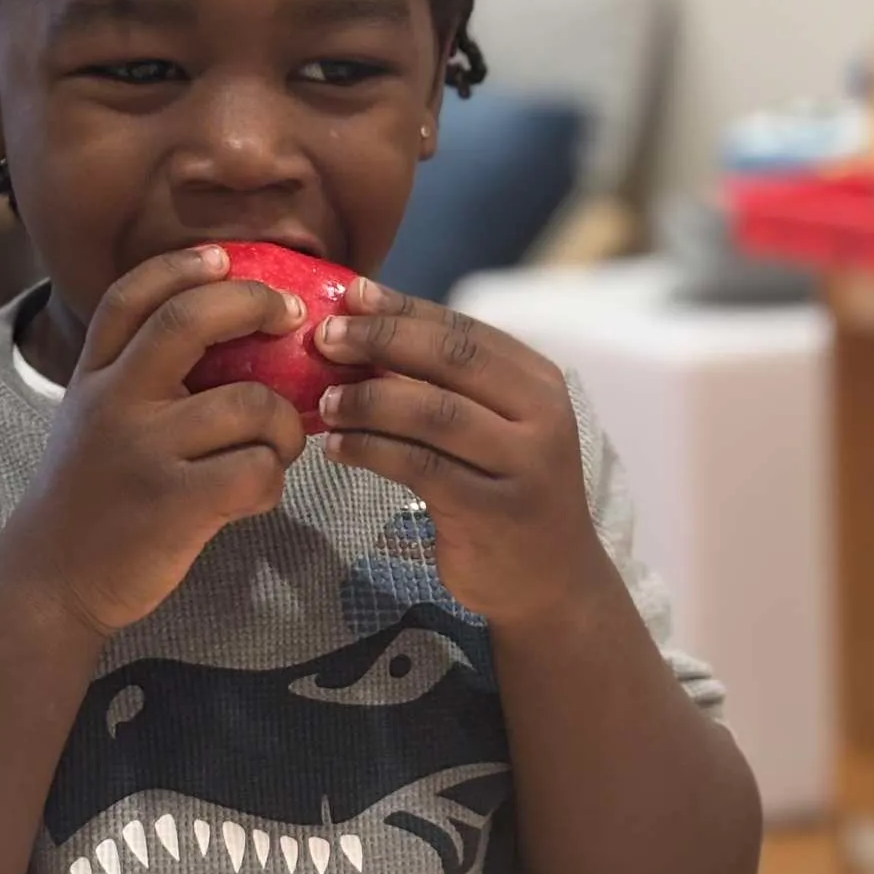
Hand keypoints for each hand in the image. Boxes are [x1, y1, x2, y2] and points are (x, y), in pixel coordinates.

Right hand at [14, 246, 306, 636]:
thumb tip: (228, 335)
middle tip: (290, 317)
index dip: (184, 266)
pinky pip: (258, 471)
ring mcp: (145, 452)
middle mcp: (114, 402)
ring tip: (277, 444)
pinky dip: (272, 481)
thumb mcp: (90, 418)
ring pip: (252, 405)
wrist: (51, 580)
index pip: (133, 294)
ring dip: (284, 424)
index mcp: (94, 376)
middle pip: (192, 319)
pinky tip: (255, 494)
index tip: (224, 258)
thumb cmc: (88, 496)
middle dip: (256, 304)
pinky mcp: (177, 505)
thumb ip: (136, 376)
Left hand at [314, 280, 606, 628]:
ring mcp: (521, 464)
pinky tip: (337, 448)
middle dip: (381, 341)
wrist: (550, 579)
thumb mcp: (492, 426)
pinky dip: (370, 450)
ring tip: (324, 401)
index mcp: (538, 381)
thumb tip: (362, 330)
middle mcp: (540, 415)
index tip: (351, 295)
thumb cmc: (503, 488)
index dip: (403, 309)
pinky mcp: (491, 510)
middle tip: (325, 338)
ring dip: (368, 400)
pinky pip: (419, 467)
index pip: (463, 330)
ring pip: (432, 413)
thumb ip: (445, 383)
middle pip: (451, 360)